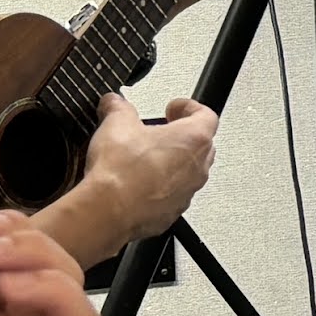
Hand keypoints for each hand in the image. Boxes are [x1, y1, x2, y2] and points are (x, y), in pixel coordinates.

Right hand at [83, 95, 216, 239]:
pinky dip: (160, 187)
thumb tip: (114, 103)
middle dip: (182, 135)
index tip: (173, 107)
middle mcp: (197, 167)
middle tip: (161, 130)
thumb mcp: (116, 123)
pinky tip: (137, 183)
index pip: (206, 115)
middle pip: (201, 144)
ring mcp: (187, 193)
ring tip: (146, 157)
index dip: (190, 107)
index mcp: (194, 139)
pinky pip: (173, 195)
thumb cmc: (121, 171)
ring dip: (172, 162)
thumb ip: (118, 107)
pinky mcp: (172, 212)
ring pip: (188, 172)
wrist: (109, 211)